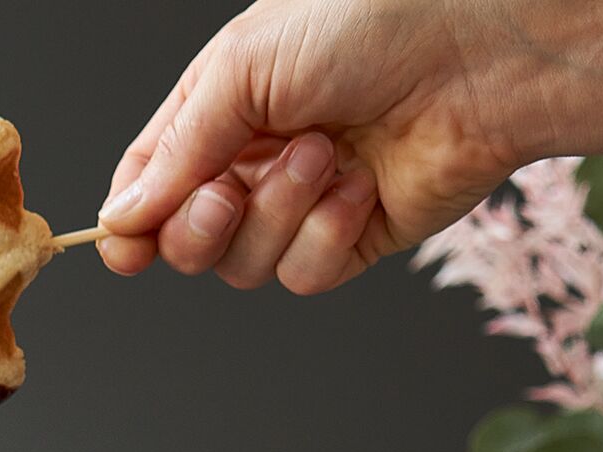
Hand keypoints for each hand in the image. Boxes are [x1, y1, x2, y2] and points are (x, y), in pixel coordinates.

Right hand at [96, 0, 538, 294]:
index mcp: (223, 110)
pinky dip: (325, 237)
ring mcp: (304, 204)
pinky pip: (303, 275)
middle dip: (203, 227)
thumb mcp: (247, 66)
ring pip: (245, 264)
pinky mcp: (352, 238)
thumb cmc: (374, 20)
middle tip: (231, 192)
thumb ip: (178, 149)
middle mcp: (258, 161)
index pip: (152, 184)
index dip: (132, 223)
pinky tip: (362, 187)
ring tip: (327, 156)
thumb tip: (122, 218)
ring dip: (279, 215)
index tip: (126, 249)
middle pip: (190, 241)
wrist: (479, 49)